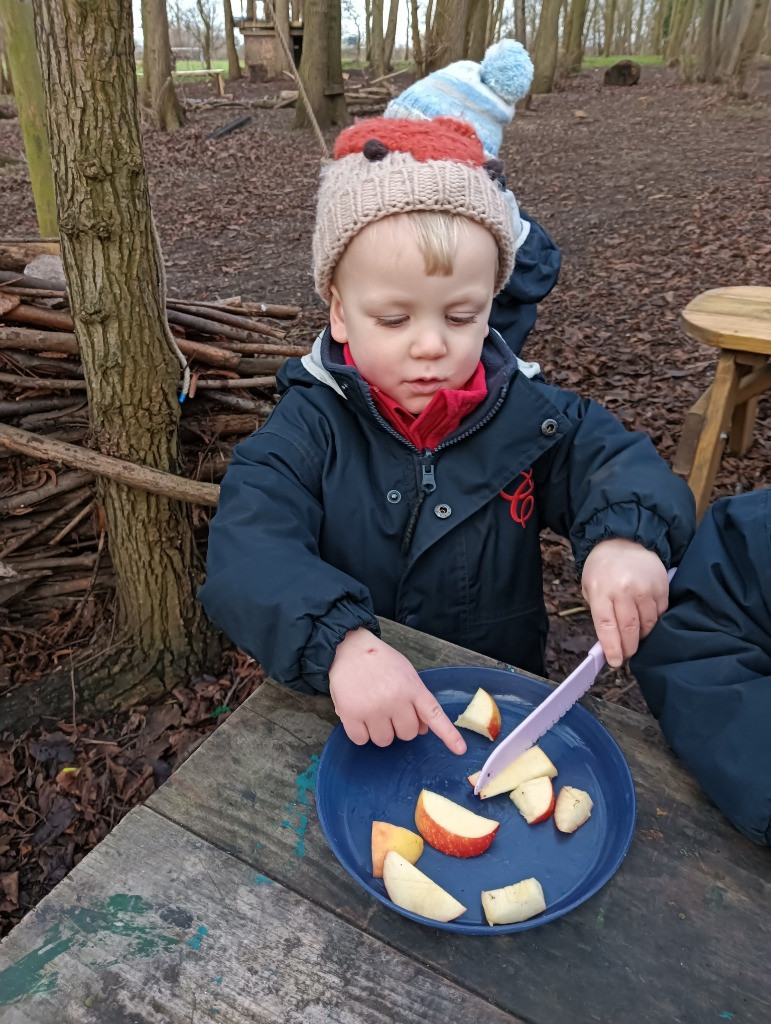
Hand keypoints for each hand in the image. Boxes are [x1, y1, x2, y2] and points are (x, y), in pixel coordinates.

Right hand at [328, 628, 466, 754]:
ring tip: (372, 710)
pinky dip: (360, 733)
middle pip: (407, 734)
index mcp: (412, 688)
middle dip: (399, 726)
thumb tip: (423, 729)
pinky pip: (361, 740)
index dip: (448, 735)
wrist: (349, 648)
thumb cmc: (380, 662)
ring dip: (379, 731)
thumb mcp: (406, 675)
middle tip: (389, 708)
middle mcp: (395, 700)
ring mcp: (373, 708)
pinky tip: (358, 715)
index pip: (434, 715)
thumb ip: (417, 700)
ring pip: (385, 740)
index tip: (460, 750)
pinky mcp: (351, 714)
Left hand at [581, 539, 668, 667]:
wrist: (624, 541)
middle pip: (630, 629)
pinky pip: (660, 614)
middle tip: (628, 655)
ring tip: (636, 637)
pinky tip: (646, 620)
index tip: (616, 662)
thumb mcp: (590, 588)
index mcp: (601, 590)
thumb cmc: (602, 569)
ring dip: (642, 636)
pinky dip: (654, 622)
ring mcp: (645, 588)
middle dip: (629, 647)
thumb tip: (610, 642)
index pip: (607, 627)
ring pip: (648, 624)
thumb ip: (599, 613)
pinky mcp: (662, 586)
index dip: (613, 648)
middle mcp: (624, 589)